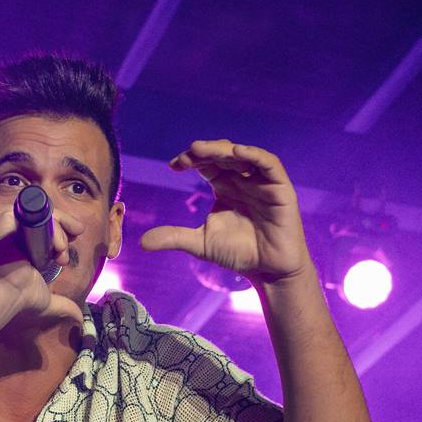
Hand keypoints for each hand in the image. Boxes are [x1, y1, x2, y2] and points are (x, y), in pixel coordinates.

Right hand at [0, 203, 83, 325]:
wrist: (5, 293)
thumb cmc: (18, 296)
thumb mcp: (46, 299)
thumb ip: (62, 305)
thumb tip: (78, 318)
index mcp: (18, 240)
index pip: (45, 225)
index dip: (61, 233)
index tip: (66, 251)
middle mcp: (11, 227)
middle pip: (47, 216)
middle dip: (64, 235)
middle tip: (63, 256)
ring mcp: (6, 219)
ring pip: (44, 214)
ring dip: (59, 234)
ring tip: (59, 255)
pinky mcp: (2, 214)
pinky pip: (35, 211)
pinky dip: (51, 226)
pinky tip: (52, 246)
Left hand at [140, 140, 312, 284]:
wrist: (268, 271)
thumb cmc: (238, 253)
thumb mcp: (200, 243)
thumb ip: (174, 237)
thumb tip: (141, 242)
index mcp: (225, 186)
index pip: (206, 164)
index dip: (192, 159)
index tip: (174, 165)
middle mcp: (243, 179)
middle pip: (222, 155)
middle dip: (205, 151)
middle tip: (187, 155)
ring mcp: (262, 182)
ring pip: (243, 155)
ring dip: (224, 150)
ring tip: (203, 150)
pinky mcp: (280, 188)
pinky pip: (269, 164)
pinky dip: (254, 155)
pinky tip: (238, 152)